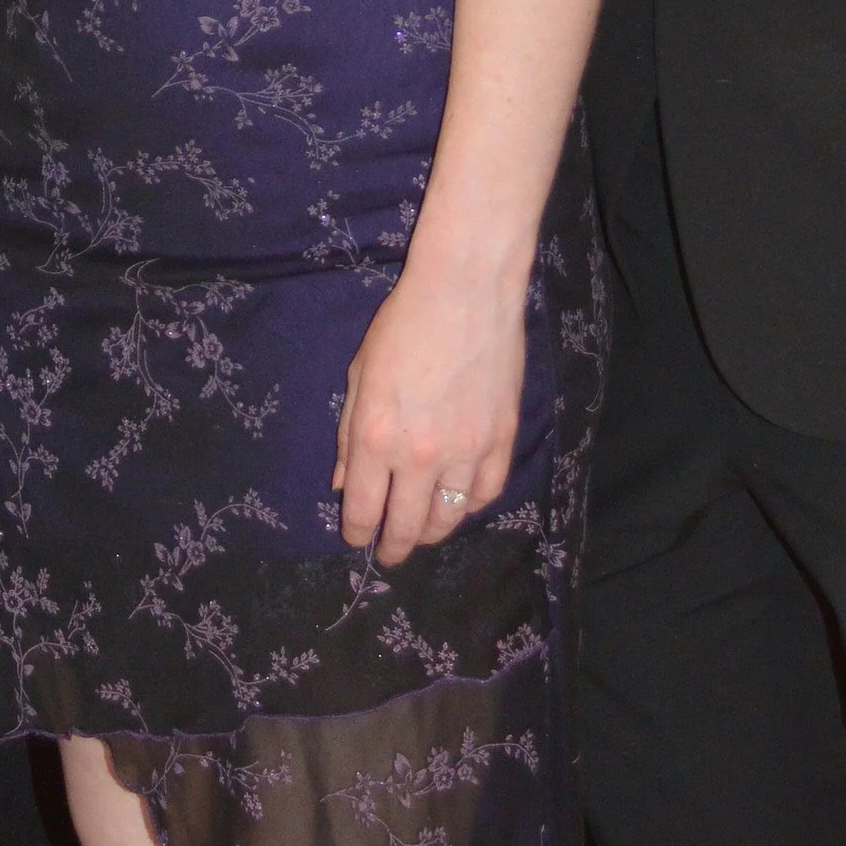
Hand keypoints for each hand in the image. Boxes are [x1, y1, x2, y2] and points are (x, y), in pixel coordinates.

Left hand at [335, 257, 525, 563]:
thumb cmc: (402, 325)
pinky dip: (469, 506)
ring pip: (449, 519)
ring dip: (431, 531)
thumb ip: (349, 436)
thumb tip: (344, 485)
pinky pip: (485, 494)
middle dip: (393, 547)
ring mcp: (466, 452)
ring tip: (421, 530)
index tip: (358, 538)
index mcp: (376, 438)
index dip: (358, 532)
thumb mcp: (360, 376)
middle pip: (406, 526)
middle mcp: (420, 456)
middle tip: (389, 553)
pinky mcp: (502, 442)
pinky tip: (457, 502)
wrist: (466, 292)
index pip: (364, 510)